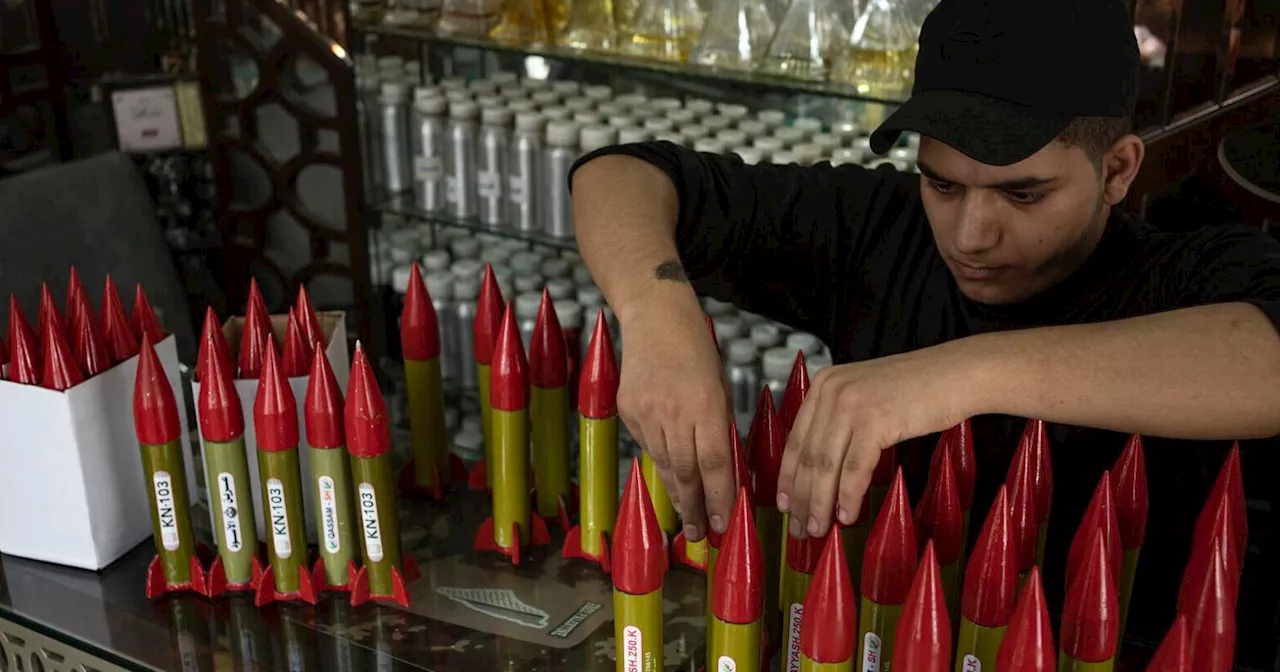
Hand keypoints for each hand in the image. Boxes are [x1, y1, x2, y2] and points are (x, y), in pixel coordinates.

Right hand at [617, 298, 733, 541]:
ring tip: (685, 517)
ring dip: (677, 493)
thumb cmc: (698, 350)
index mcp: (708, 404)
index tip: (722, 522)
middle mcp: (675, 411)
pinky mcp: (627, 410)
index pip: (715, 463)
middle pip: (686, 472)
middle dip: (693, 507)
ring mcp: (646, 412)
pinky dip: (660, 461)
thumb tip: (725, 471)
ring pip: (664, 464)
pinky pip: (648, 445)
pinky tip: (669, 473)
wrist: (655, 318)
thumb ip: (722, 427)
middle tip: (698, 535)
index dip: (719, 497)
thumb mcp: (722, 386)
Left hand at [776, 342, 979, 538]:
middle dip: (801, 498)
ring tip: (818, 529)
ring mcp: (852, 404)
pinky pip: (854, 469)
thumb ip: (840, 419)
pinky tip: (846, 516)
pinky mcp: (876, 420)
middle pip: (808, 456)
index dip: (787, 477)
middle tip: (800, 527)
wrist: (958, 374)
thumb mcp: (866, 395)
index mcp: (825, 384)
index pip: (796, 439)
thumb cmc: (919, 390)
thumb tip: (821, 470)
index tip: (784, 504)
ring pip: (826, 466)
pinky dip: (848, 497)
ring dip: (820, 503)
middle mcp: (832, 390)